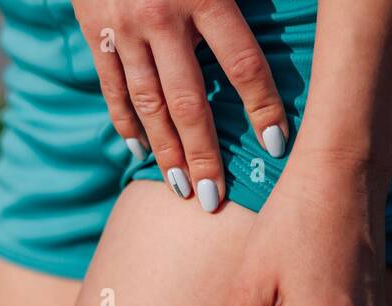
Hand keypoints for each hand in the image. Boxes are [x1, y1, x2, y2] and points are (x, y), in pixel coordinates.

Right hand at [73, 0, 289, 211]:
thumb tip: (297, 6)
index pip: (243, 64)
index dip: (264, 108)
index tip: (279, 147)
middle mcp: (162, 17)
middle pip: (188, 102)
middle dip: (204, 156)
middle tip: (214, 200)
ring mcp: (124, 28)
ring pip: (148, 104)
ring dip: (166, 152)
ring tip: (181, 189)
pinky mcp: (95, 30)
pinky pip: (112, 87)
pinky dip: (126, 123)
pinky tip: (139, 153)